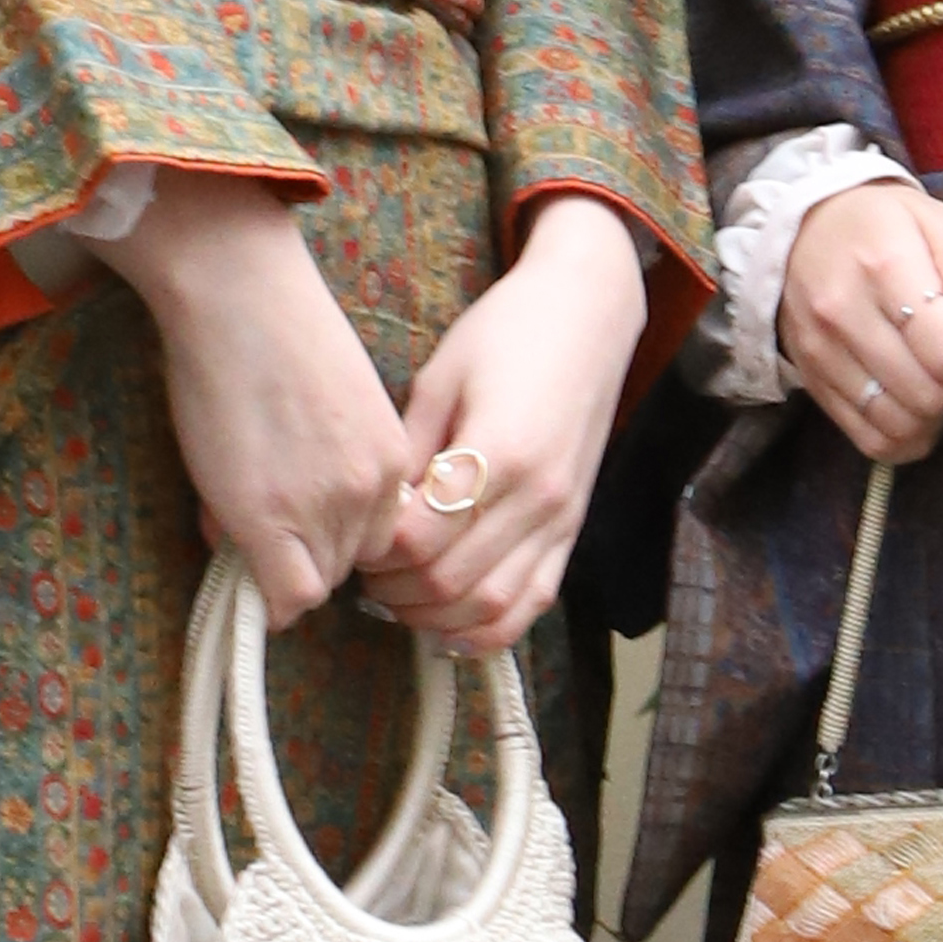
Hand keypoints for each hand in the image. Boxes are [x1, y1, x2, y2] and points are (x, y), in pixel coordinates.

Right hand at [112, 174, 413, 622]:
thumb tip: (297, 520)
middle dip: (307, 552)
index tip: (304, 522)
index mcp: (393, 458)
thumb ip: (332, 466)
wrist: (243, 296)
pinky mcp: (273, 519)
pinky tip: (238, 562)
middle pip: (351, 564)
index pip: (383, 539)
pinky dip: (266, 600)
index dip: (339, 537)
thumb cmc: (275, 331)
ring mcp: (326, 507)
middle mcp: (374, 490)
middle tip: (259, 517)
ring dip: (278, 565)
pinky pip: (286, 598)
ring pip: (317, 582)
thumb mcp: (334, 405)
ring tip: (237, 512)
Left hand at [363, 194, 654, 652]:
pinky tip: (449, 620)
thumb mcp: (439, 379)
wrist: (588, 314)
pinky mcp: (573, 529)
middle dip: (394, 588)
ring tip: (398, 594)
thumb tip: (373, 515)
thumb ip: (408, 452)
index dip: (375, 550)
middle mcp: (538, 496)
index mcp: (501, 450)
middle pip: (450, 581)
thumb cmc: (506, 332)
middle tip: (364, 568)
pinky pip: (533, 604)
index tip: (354, 534)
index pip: (421, 538)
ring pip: (492, 607)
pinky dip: (487, 627)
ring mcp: (563, 519)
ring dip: (434, 616)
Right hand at [777, 177, 942, 463]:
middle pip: (930, 396)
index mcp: (884, 267)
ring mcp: (822, 354)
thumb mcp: (937, 222)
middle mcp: (844, 315)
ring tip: (940, 380)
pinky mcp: (812, 382)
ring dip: (937, 416)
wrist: (800, 228)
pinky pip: (871, 439)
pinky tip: (916, 406)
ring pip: (901, 426)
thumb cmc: (881, 223)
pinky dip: (906, 435)